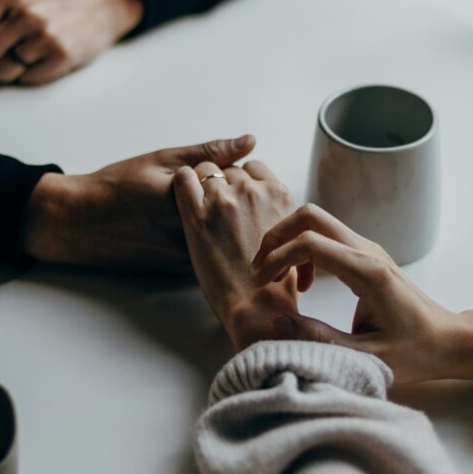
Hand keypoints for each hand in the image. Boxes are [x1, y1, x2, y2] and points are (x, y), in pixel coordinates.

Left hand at [0, 0, 143, 84]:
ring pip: (3, 72)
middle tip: (7, 52)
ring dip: (11, 70)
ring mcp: (44, 36)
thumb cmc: (57, 0)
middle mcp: (26, 14)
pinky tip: (43, 60)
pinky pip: (27, 80)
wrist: (103, 2)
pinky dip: (31, 75)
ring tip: (28, 56)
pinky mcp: (61, 57)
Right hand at [22, 134, 255, 270]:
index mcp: (186, 203)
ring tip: (192, 210)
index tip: (218, 171)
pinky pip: (210, 252)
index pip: (237, 188)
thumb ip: (209, 153)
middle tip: (210, 189)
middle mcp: (187, 236)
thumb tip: (249, 141)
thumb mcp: (162, 160)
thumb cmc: (117, 187)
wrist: (80, 223)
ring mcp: (184, 257)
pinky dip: (210, 239)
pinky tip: (187, 227)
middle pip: (235, 217)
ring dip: (224, 223)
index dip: (233, 177)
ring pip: (224, 238)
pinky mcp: (179, 271)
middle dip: (233, 202)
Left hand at [173, 160, 298, 350]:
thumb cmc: (275, 282)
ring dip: (201, 184)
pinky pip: (183, 178)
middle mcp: (253, 191)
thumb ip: (278, 215)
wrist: (256, 306)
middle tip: (216, 209)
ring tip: (199, 208)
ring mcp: (224, 200)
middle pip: (230, 170)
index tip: (236, 196)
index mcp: (278, 195)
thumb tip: (267, 209)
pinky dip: (182, 183)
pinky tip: (183, 198)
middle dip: (222, 184)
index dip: (242, 181)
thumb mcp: (291, 238)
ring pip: (206, 170)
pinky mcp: (197, 214)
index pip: (254, 168)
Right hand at [251, 204, 472, 383]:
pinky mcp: (367, 255)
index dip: (277, 258)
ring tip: (278, 279)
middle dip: (277, 237)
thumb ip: (319, 339)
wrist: (448, 341)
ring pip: (317, 221)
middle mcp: (368, 251)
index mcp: (367, 272)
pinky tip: (304, 284)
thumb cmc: (415, 352)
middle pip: (310, 215)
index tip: (261, 284)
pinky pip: (327, 237)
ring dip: (289, 242)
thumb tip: (277, 323)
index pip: (310, 243)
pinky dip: (304, 250)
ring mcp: (368, 249)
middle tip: (261, 271)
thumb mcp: (364, 356)